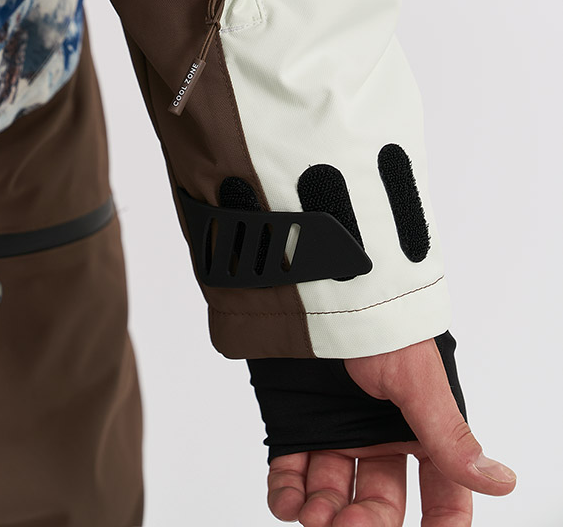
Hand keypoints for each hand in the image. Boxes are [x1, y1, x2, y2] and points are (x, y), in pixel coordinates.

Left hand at [267, 338, 515, 524]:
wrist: (313, 285)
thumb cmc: (374, 320)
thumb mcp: (416, 378)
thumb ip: (448, 435)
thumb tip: (501, 481)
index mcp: (419, 425)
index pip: (440, 493)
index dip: (438, 524)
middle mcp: (378, 433)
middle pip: (381, 501)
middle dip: (366, 522)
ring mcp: (334, 429)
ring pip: (333, 493)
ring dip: (324, 514)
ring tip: (313, 517)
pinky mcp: (294, 423)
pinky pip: (290, 474)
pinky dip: (287, 495)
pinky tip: (288, 502)